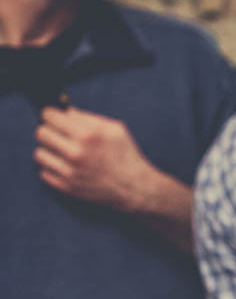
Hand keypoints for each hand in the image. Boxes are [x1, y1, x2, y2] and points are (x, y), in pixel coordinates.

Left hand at [34, 106, 154, 212]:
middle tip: (59, 134)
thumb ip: (88, 118)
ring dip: (49, 150)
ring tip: (63, 152)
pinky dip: (53, 168)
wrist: (133, 187)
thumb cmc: (126, 155)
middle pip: (40, 133)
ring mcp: (69, 171)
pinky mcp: (65, 186)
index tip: (54, 117)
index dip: (51, 114)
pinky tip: (67, 166)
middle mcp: (75, 152)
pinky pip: (43, 172)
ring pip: (39, 153)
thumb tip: (65, 111)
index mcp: (88, 135)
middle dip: (49, 130)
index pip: (50, 116)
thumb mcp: (115, 129)